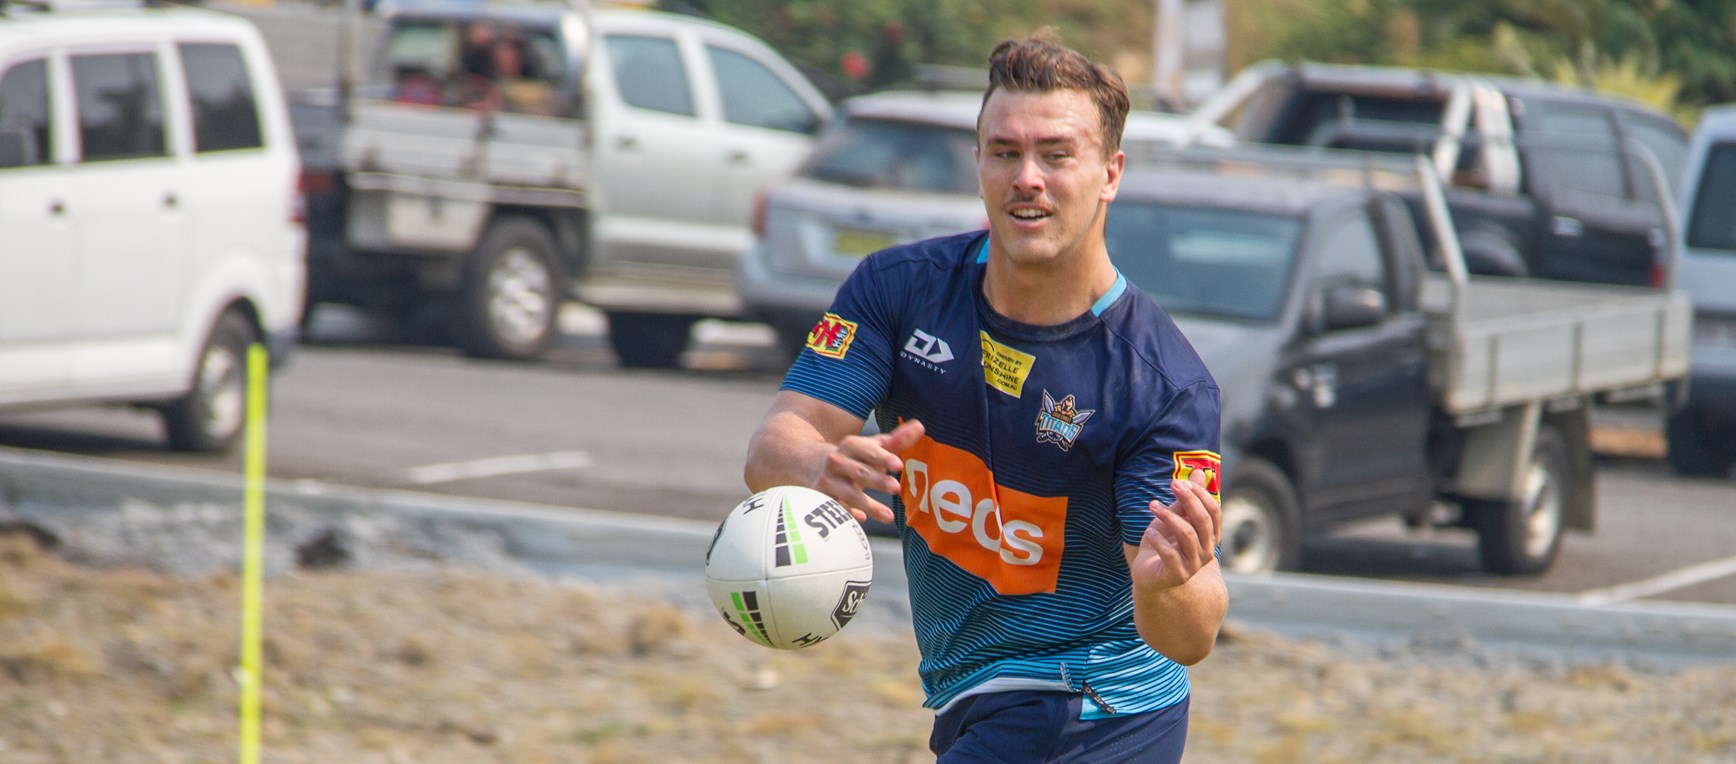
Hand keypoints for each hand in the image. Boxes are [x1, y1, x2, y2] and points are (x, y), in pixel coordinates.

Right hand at [814, 420, 924, 523]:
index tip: (897, 464)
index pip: (866, 450)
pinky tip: (861, 520)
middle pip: (859, 472)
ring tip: (888, 516)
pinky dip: (847, 514)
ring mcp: (827, 482)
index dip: (882, 456)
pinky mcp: (820, 499)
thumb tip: (920, 427)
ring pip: (848, 494)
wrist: (806, 463)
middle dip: (877, 480)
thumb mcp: (870, 447)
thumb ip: (896, 440)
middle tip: (896, 487)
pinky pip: (835, 509)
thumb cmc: (851, 457)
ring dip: (868, 504)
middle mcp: (836, 462)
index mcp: (850, 446)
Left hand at [1131, 469, 1221, 592]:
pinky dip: (1159, 540)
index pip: (1214, 512)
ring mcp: (1193, 565)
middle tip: (1172, 485)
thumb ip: (1187, 499)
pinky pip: (1170, 554)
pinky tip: (1151, 531)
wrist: (1148, 572)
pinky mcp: (1177, 575)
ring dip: (1169, 516)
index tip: (1181, 482)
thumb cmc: (1163, 542)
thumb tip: (1198, 470)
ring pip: (1187, 535)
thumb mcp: (1174, 517)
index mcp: (1210, 536)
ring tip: (1152, 505)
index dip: (1200, 494)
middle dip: (1188, 500)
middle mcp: (1206, 551)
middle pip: (1203, 521)